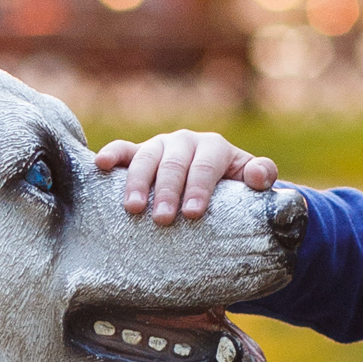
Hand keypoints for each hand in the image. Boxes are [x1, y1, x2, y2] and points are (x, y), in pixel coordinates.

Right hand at [96, 129, 278, 224]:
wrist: (214, 185)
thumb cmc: (233, 190)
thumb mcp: (252, 185)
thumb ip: (262, 177)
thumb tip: (258, 176)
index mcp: (215, 148)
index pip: (206, 166)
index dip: (199, 188)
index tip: (192, 214)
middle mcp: (186, 142)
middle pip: (174, 164)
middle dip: (168, 191)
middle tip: (162, 219)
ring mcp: (160, 146)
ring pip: (147, 157)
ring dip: (138, 182)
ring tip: (132, 208)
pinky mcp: (138, 153)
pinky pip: (123, 149)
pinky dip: (111, 154)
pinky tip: (100, 164)